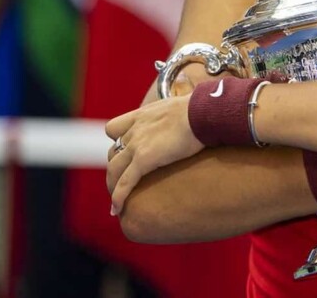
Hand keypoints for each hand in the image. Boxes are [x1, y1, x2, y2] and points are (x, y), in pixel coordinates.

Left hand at [105, 95, 203, 214]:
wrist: (203, 112)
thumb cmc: (203, 110)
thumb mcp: (184, 108)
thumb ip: (181, 116)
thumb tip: (197, 122)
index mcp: (143, 115)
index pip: (115, 128)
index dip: (119, 140)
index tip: (128, 151)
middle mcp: (135, 129)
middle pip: (113, 152)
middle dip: (116, 167)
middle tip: (123, 181)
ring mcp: (137, 144)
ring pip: (114, 169)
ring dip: (113, 185)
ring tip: (116, 201)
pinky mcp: (144, 159)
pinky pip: (125, 182)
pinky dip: (118, 197)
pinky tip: (116, 209)